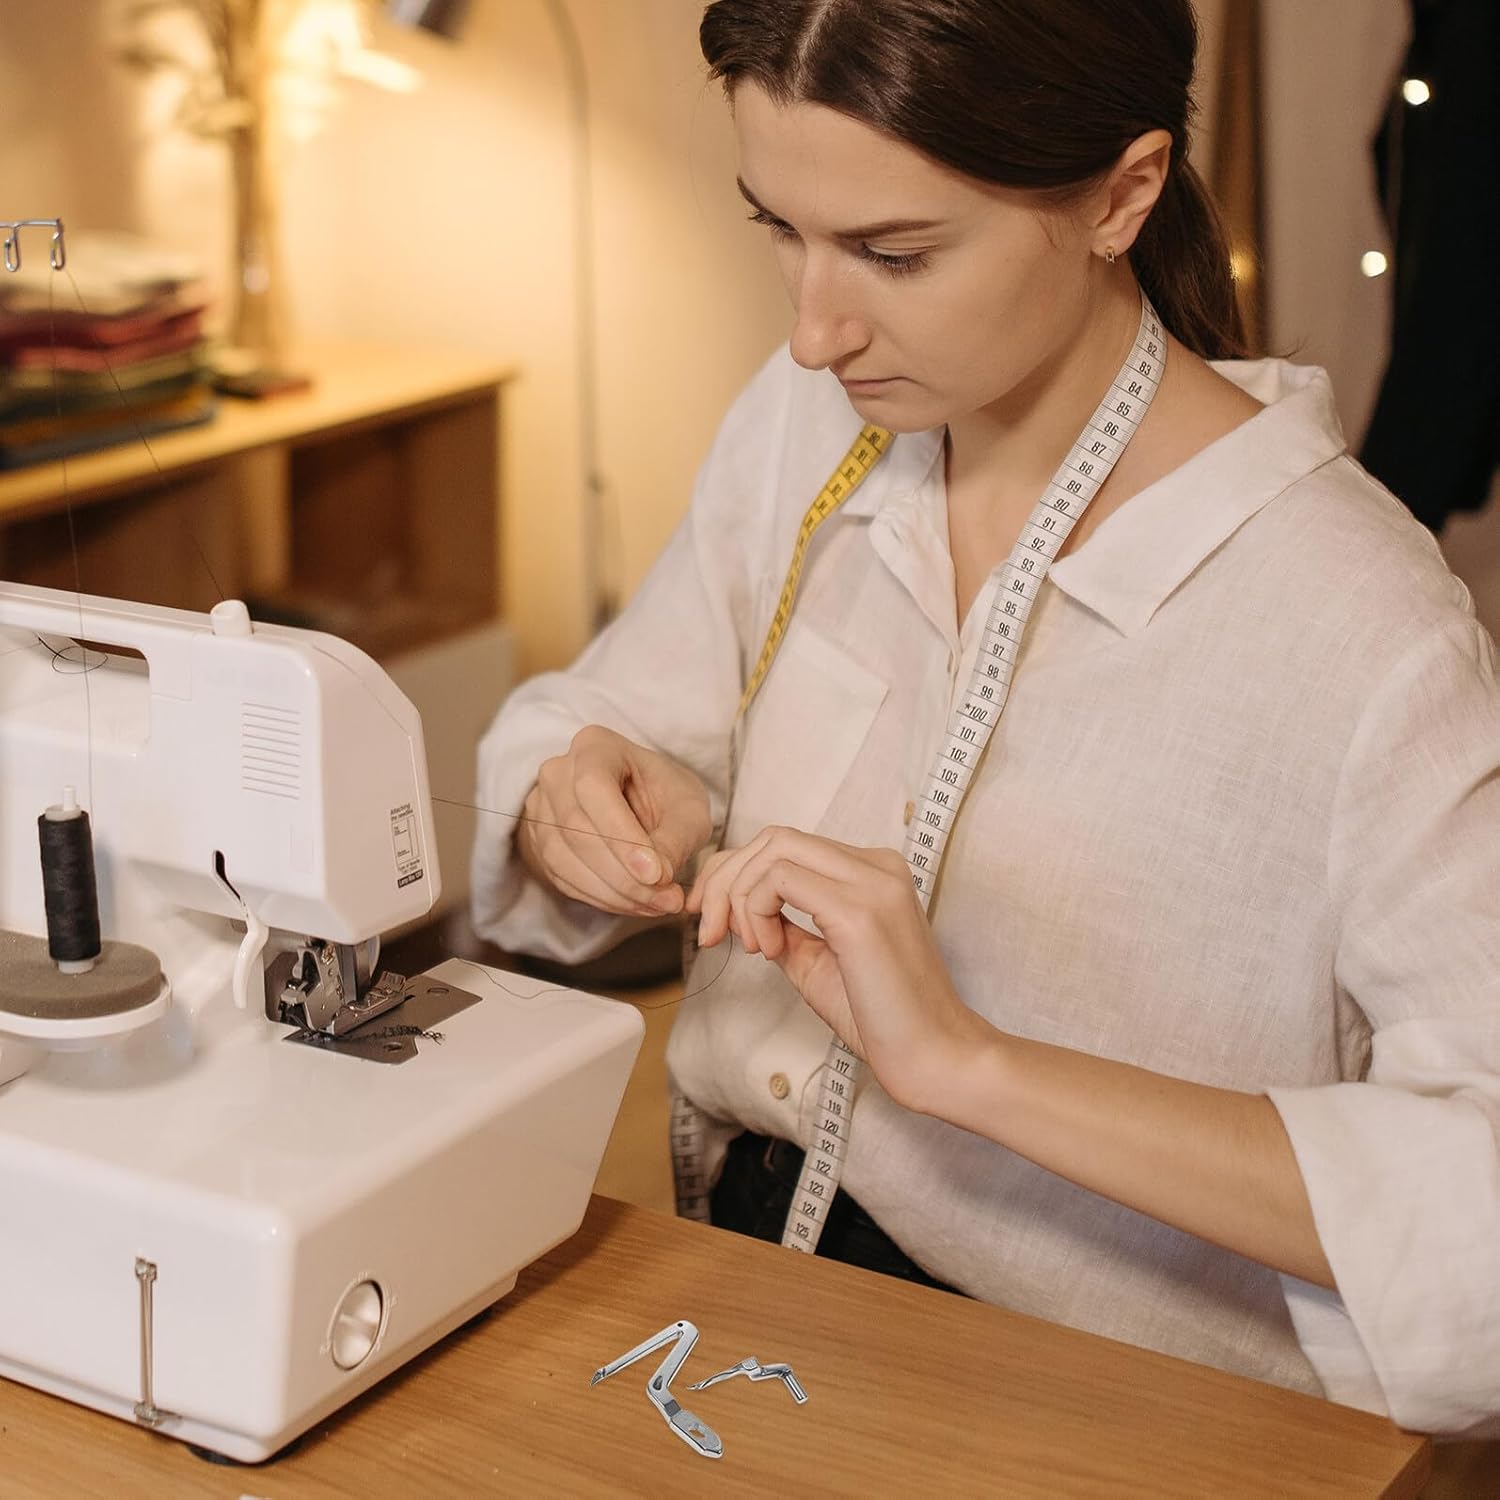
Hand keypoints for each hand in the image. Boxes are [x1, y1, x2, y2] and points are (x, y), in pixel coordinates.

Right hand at [517, 725, 712, 917]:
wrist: (644, 805)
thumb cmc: (667, 797)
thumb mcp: (688, 810)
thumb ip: (676, 838)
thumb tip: (656, 877)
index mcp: (595, 746)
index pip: (594, 788)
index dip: (622, 835)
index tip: (657, 874)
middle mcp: (558, 772)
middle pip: (576, 827)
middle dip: (624, 874)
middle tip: (666, 899)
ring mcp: (542, 807)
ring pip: (564, 857)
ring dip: (614, 892)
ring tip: (657, 905)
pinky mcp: (539, 841)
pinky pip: (562, 877)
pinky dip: (601, 898)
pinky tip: (635, 904)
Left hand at [685, 826, 989, 1111]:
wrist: (934, 1056)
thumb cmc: (882, 1018)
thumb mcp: (816, 961)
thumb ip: (783, 926)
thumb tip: (734, 909)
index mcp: (872, 872)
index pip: (785, 845)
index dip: (734, 875)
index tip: (712, 920)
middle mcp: (877, 865)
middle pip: (774, 838)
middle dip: (724, 879)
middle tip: (707, 931)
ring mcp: (872, 882)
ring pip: (773, 849)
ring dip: (738, 896)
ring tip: (751, 947)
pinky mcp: (858, 910)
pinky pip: (779, 879)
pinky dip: (756, 910)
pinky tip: (768, 951)